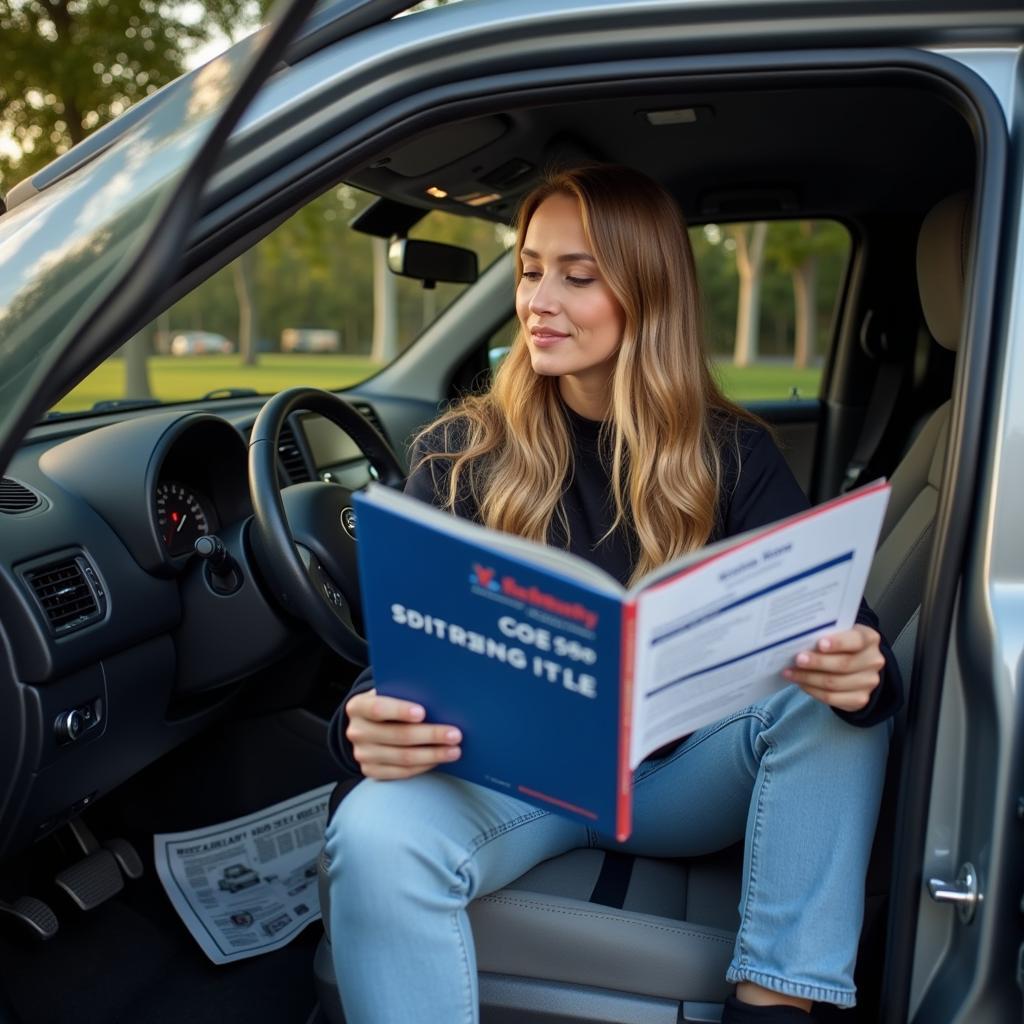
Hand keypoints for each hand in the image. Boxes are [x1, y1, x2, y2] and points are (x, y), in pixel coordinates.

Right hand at [345, 688, 461, 779]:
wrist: (368, 723)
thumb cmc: (388, 702)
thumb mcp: (389, 692)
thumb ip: (405, 692)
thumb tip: (439, 698)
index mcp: (358, 706)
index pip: (378, 708)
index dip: (399, 710)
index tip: (422, 713)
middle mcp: (357, 731)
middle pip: (397, 735)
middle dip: (429, 735)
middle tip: (455, 734)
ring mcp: (362, 754)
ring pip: (402, 757)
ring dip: (432, 755)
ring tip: (454, 750)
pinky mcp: (371, 771)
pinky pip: (401, 772)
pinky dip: (423, 766)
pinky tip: (439, 760)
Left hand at [782, 624, 885, 712]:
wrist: (857, 666)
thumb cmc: (842, 644)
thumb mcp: (839, 633)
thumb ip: (826, 634)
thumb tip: (799, 641)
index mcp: (869, 639)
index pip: (856, 640)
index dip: (838, 643)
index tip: (820, 644)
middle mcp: (874, 660)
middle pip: (843, 664)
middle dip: (817, 663)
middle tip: (797, 660)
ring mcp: (869, 682)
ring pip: (834, 683)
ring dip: (808, 678)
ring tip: (790, 673)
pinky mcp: (860, 699)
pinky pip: (832, 698)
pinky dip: (813, 691)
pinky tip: (801, 683)